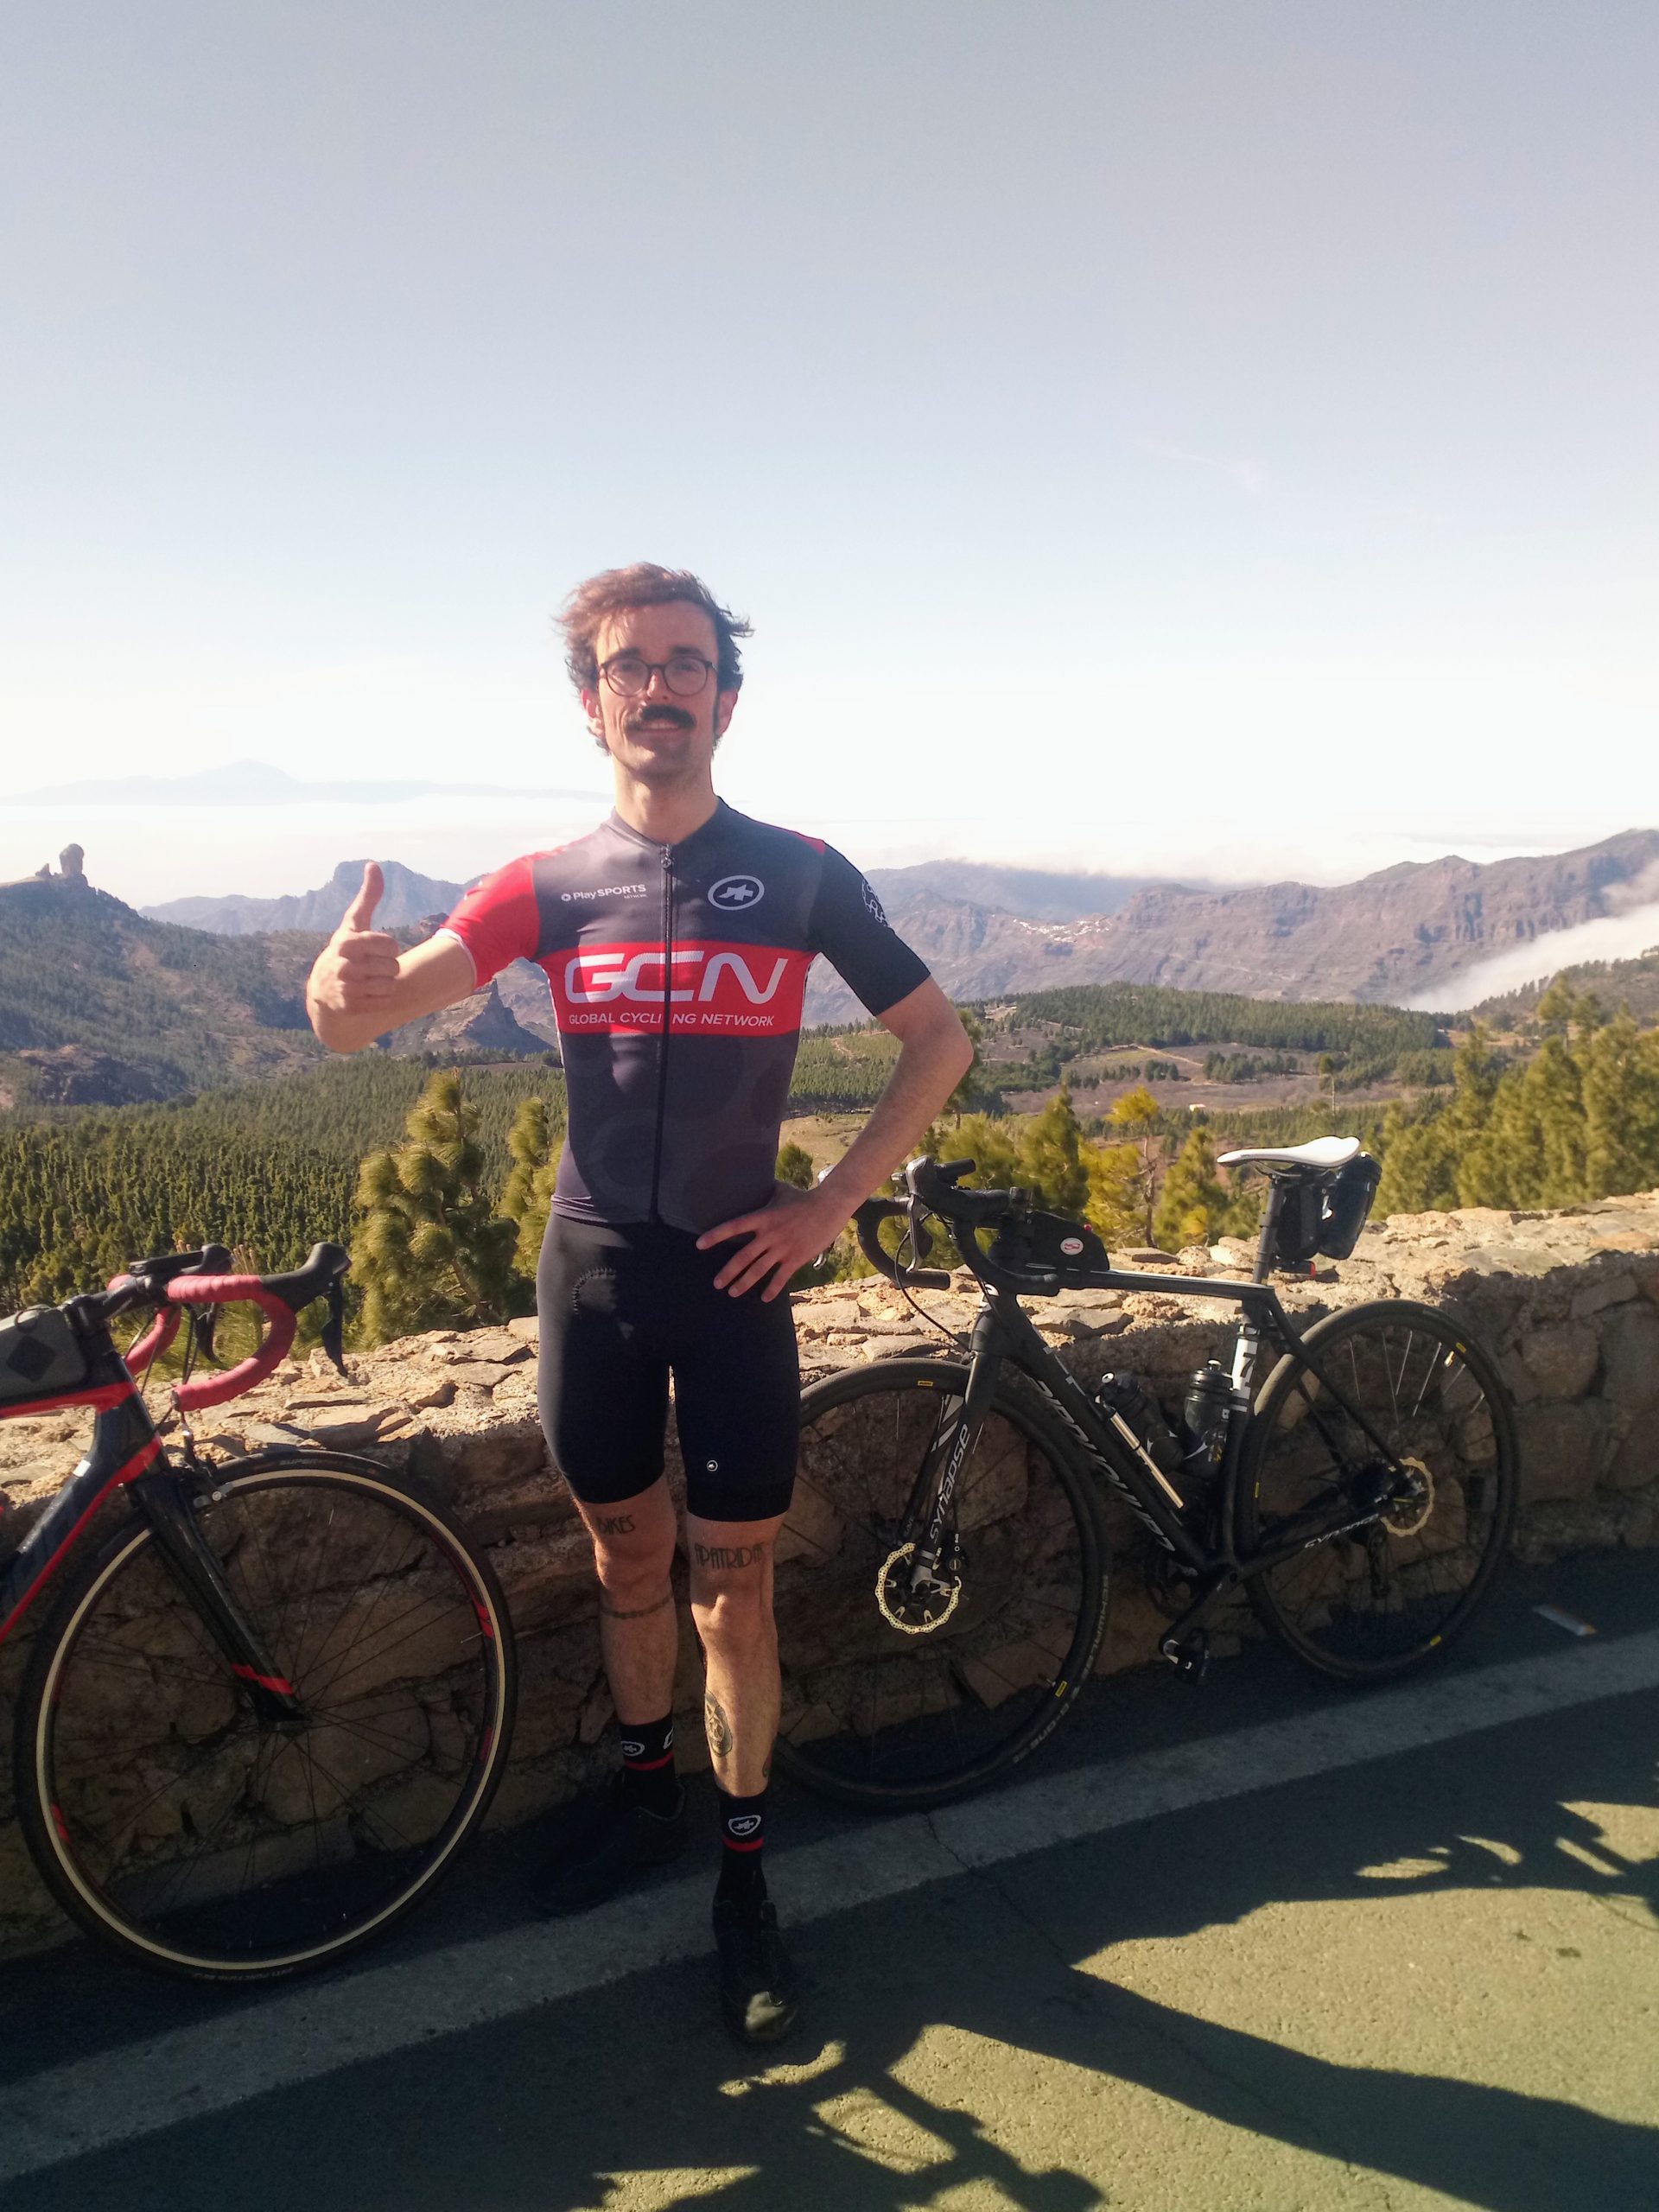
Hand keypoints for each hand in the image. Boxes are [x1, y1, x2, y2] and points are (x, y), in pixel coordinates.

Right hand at [308, 862, 401, 1015]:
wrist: (323, 989)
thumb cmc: (345, 950)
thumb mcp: (353, 924)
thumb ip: (367, 897)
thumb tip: (373, 864)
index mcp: (346, 942)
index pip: (391, 944)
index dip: (389, 947)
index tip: (376, 948)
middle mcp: (343, 965)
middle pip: (393, 966)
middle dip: (387, 966)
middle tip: (370, 966)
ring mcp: (345, 988)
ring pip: (390, 985)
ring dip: (386, 983)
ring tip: (368, 979)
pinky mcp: (350, 1007)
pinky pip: (385, 1002)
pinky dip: (381, 999)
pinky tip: (366, 993)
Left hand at [696, 1182, 848, 1300]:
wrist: (830, 1207)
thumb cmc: (804, 1198)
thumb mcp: (782, 1191)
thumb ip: (766, 1190)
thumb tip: (756, 1180)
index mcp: (763, 1217)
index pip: (734, 1226)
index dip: (715, 1236)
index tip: (699, 1245)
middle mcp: (770, 1234)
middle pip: (743, 1257)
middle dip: (728, 1272)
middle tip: (717, 1283)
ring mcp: (783, 1247)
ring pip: (759, 1270)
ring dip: (744, 1283)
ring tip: (732, 1292)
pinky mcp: (796, 1257)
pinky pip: (781, 1277)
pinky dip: (772, 1289)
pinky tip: (764, 1298)